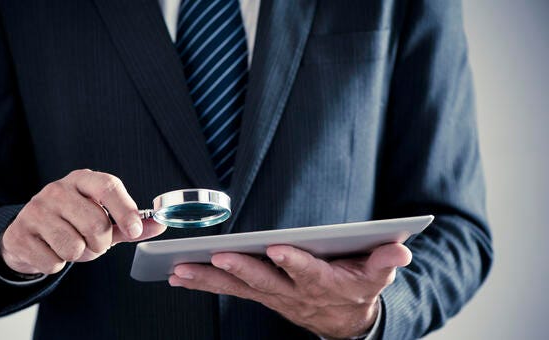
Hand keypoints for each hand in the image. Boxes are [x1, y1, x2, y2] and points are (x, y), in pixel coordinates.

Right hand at [0, 169, 165, 274]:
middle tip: (93, 243)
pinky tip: (50, 252)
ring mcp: (34, 210)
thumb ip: (130, 223)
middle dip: (101, 244)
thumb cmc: (71, 224)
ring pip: (73, 246)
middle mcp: (56, 190)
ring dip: (79, 256)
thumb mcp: (103, 219)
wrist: (26, 234)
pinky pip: (53, 261)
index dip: (125, 209)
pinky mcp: (19, 234)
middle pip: (96, 224)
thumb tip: (160, 225)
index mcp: (81, 180)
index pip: (108, 186)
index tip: (135, 230)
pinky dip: (57, 265)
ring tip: (71, 247)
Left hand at [168, 243, 410, 338]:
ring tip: (180, 270)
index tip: (277, 248)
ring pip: (239, 288)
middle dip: (242, 270)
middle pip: (266, 282)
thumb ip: (386, 260)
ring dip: (209, 280)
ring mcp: (274, 296)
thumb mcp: (377, 274)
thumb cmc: (358, 286)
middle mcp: (294, 292)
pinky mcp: (260, 295)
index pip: (308, 272)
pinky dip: (204, 284)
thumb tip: (402, 250)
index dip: (294, 263)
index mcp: (324, 282)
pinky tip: (178, 276)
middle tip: (218, 258)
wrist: (345, 321)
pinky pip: (228, 291)